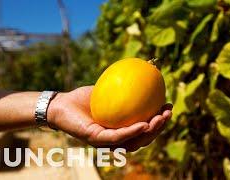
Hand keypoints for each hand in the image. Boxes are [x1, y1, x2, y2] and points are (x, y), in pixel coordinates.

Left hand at [47, 86, 171, 151]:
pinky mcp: (96, 140)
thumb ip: (126, 86)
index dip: (159, 121)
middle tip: (168, 113)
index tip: (168, 106)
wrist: (61, 104)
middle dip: (159, 127)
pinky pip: (117, 137)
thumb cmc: (85, 98)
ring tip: (160, 119)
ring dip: (150, 131)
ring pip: (134, 141)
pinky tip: (143, 124)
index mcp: (120, 129)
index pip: (144, 129)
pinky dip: (131, 132)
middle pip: (143, 138)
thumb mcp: (109, 89)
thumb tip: (145, 71)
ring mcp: (106, 141)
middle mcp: (115, 139)